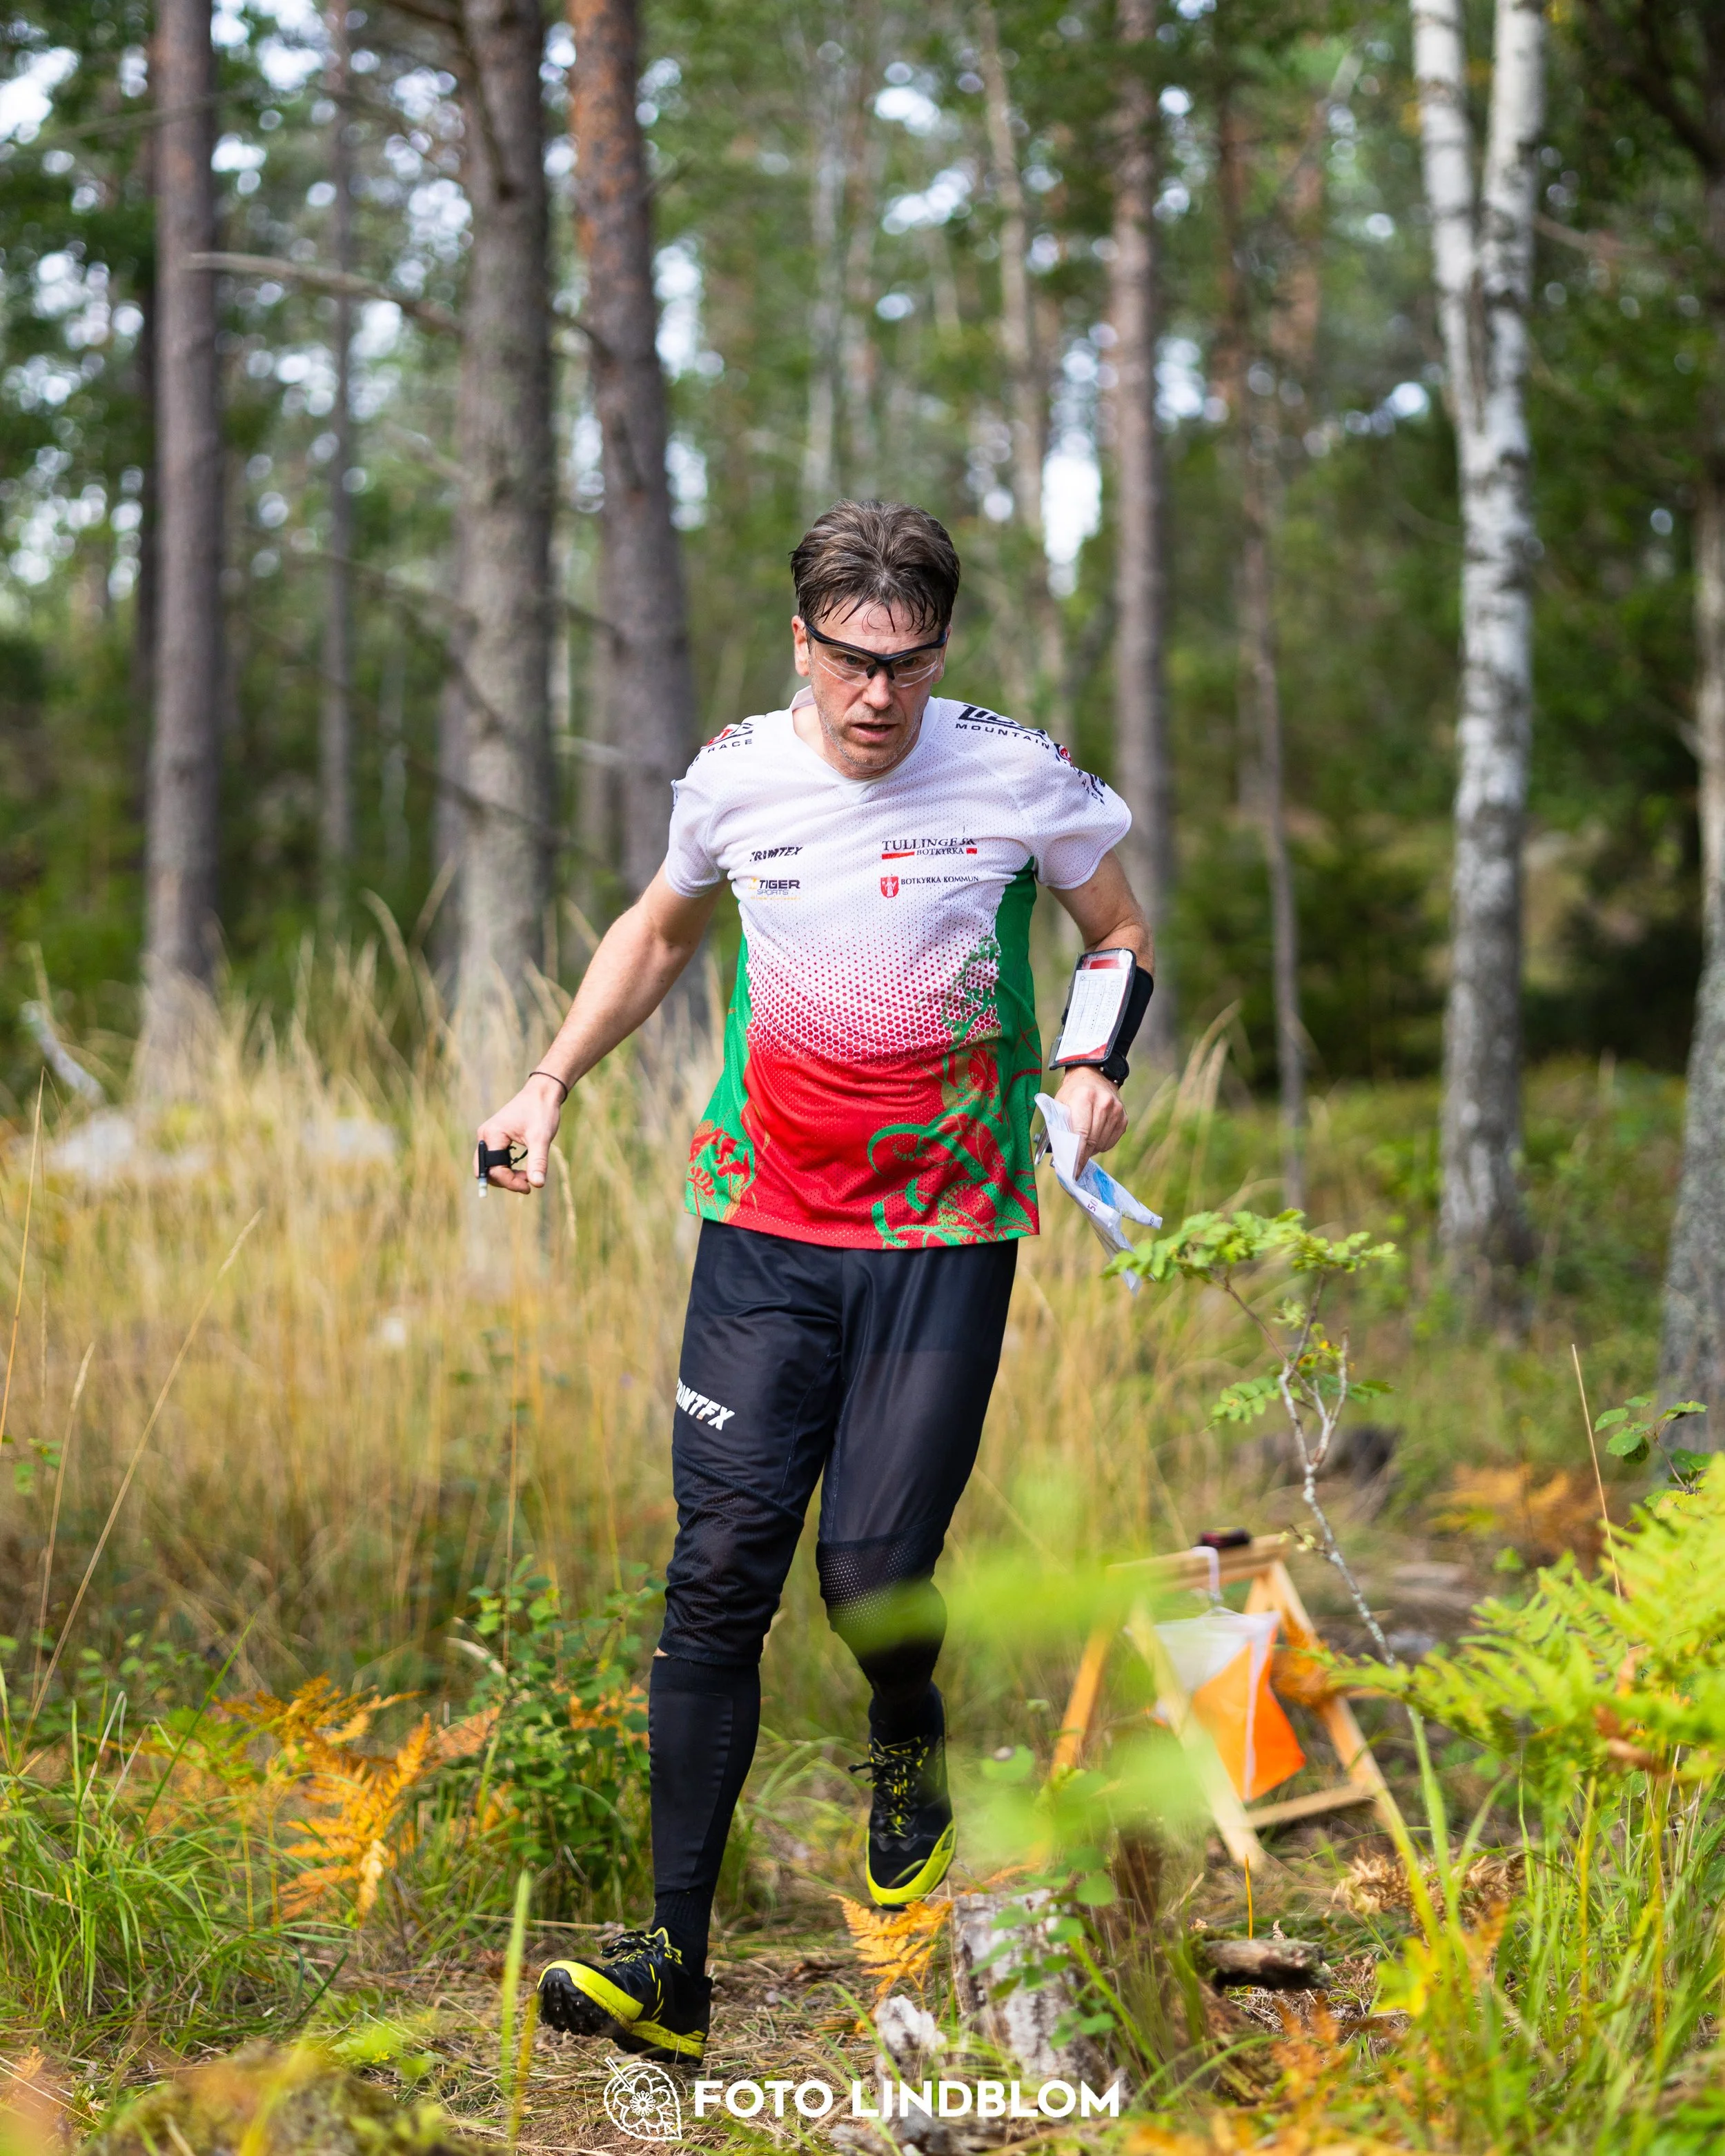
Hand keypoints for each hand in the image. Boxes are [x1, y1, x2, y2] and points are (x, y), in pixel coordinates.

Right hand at [475, 1071, 565, 1193]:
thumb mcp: (541, 1138)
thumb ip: (537, 1162)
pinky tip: (523, 1170)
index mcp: (491, 1135)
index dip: (509, 1182)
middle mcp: (485, 1136)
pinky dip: (507, 1169)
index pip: (493, 1169)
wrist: (542, 1092)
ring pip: (489, 1167)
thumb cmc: (541, 1111)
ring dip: (506, 1176)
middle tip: (527, 1184)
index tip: (529, 1187)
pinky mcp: (495, 1138)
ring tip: (527, 1177)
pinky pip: (495, 1160)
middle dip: (505, 1181)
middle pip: (485, 1171)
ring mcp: (488, 1137)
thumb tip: (537, 1185)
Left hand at [1054, 1066, 1125, 1176]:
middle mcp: (1104, 1103)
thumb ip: (1059, 1126)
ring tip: (1082, 1146)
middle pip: (1093, 1141)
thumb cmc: (1072, 1093)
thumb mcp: (1060, 1104)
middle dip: (1082, 1156)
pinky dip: (1101, 1145)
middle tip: (1074, 1166)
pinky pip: (1111, 1141)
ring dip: (1091, 1150)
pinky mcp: (1124, 1118)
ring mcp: (1117, 1111)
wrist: (1094, 1075)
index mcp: (1085, 1097)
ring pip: (1102, 1144)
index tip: (1071, 1170)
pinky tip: (1093, 1138)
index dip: (1076, 1155)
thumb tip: (1060, 1155)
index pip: (1081, 1133)